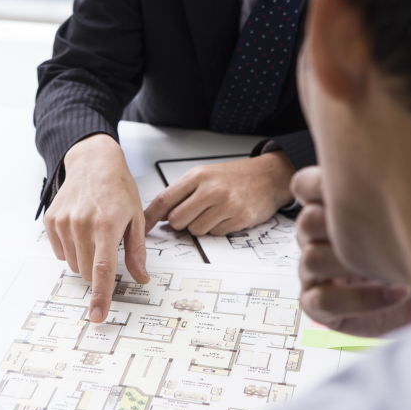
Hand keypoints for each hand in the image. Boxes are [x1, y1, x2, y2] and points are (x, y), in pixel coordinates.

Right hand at [44, 134, 149, 322]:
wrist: (93, 163)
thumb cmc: (119, 188)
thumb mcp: (136, 217)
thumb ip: (137, 250)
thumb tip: (140, 277)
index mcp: (106, 225)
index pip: (103, 269)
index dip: (101, 296)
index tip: (97, 316)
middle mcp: (82, 224)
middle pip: (87, 270)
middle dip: (99, 270)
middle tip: (107, 247)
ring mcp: (63, 222)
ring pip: (73, 263)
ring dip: (85, 258)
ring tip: (95, 233)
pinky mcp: (51, 220)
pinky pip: (60, 251)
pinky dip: (71, 248)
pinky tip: (81, 229)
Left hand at [145, 151, 295, 236]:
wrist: (268, 176)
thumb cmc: (234, 176)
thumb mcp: (205, 175)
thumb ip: (182, 192)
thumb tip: (160, 214)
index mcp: (198, 176)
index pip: (165, 199)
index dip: (151, 216)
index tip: (142, 227)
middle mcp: (211, 189)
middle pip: (177, 220)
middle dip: (181, 222)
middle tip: (192, 214)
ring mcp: (226, 205)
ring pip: (195, 230)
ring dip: (200, 226)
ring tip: (213, 212)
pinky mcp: (240, 219)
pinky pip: (215, 235)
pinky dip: (217, 229)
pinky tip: (226, 216)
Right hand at [292, 166, 410, 336]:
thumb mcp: (396, 215)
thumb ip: (372, 194)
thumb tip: (367, 161)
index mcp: (330, 211)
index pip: (303, 186)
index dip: (317, 184)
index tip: (346, 188)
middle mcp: (317, 240)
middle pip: (305, 222)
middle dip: (342, 229)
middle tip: (381, 235)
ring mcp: (314, 274)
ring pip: (310, 260)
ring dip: (353, 264)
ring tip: (393, 267)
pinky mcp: (320, 307)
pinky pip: (321, 300)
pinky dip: (359, 299)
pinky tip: (395, 292)